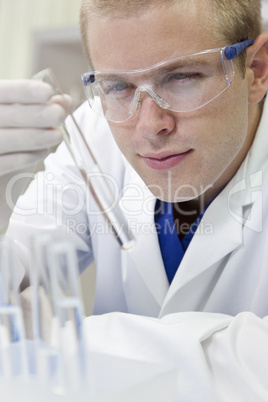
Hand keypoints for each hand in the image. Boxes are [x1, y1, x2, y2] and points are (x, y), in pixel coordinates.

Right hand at [0, 79, 72, 229]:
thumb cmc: (9, 137)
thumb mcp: (21, 119)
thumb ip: (40, 109)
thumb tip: (65, 101)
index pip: (1, 92)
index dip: (22, 91)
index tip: (48, 92)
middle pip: (2, 116)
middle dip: (34, 114)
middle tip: (59, 115)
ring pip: (4, 140)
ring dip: (33, 137)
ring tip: (57, 135)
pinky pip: (2, 163)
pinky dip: (24, 157)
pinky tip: (43, 152)